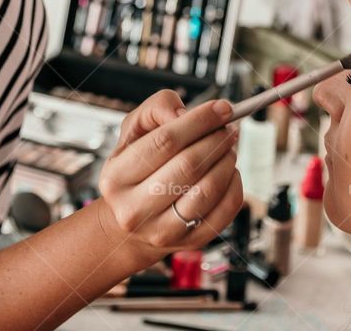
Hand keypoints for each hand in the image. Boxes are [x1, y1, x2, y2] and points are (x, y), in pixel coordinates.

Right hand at [96, 91, 242, 260]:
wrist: (131, 220)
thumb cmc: (136, 169)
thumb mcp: (134, 132)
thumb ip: (155, 109)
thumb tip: (184, 114)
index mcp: (116, 177)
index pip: (164, 141)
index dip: (199, 121)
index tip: (222, 108)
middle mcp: (134, 209)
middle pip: (188, 166)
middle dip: (216, 140)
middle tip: (228, 128)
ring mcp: (162, 231)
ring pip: (208, 190)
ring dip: (226, 161)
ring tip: (227, 148)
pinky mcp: (189, 242)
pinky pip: (224, 211)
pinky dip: (234, 185)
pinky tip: (228, 172)